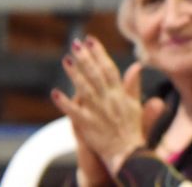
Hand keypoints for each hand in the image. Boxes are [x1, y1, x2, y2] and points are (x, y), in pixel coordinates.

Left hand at [51, 38, 149, 176]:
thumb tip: (136, 65)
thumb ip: (133, 85)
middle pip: (95, 74)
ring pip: (84, 89)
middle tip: (76, 43)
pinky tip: (55, 93)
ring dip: (74, 74)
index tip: (91, 40)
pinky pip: (74, 112)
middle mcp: (108, 99)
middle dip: (85, 58)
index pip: (108, 68)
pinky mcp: (87, 125)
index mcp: (119, 93)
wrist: (127, 151)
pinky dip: (65, 103)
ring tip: (66, 59)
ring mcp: (97, 111)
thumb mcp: (135, 104)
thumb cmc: (131, 128)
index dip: (99, 53)